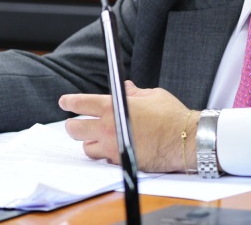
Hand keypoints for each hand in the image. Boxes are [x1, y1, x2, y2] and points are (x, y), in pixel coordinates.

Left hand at [60, 81, 199, 172]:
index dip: (70, 102)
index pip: (82, 104)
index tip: (64, 102)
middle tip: (77, 123)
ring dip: (90, 142)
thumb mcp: (152, 96)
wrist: (186, 139)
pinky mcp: (122, 162)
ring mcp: (113, 147)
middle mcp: (108, 128)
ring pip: (87, 148)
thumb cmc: (172, 115)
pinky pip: (105, 160)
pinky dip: (106, 155)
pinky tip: (114, 149)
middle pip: (75, 129)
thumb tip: (127, 88)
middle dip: (74, 125)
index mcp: (113, 107)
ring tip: (98, 138)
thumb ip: (134, 93)